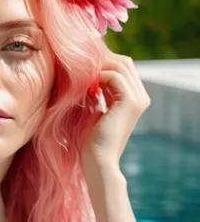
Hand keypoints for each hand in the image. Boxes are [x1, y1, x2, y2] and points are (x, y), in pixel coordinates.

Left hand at [81, 51, 150, 172]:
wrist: (99, 161)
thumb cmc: (93, 141)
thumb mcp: (97, 110)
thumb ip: (99, 93)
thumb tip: (89, 75)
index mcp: (135, 99)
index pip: (123, 68)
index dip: (104, 63)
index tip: (83, 67)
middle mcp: (141, 97)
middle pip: (125, 63)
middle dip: (102, 61)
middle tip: (81, 65)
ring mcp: (138, 99)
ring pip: (121, 66)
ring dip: (99, 67)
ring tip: (82, 75)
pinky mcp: (130, 102)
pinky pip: (115, 77)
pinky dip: (99, 76)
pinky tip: (86, 86)